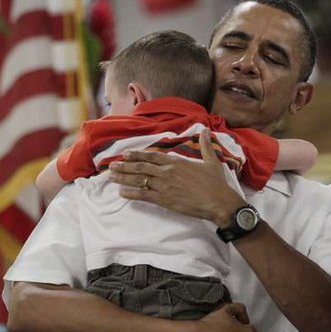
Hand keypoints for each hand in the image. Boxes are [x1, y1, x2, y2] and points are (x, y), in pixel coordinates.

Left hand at [109, 129, 244, 226]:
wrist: (218, 201)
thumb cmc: (216, 183)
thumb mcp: (211, 161)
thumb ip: (205, 146)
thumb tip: (206, 130)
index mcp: (176, 162)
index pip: (152, 156)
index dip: (137, 155)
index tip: (126, 154)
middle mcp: (167, 171)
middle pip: (141, 167)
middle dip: (125, 166)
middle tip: (112, 166)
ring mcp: (164, 185)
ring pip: (139, 179)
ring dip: (124, 178)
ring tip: (111, 177)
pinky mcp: (164, 199)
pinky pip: (143, 195)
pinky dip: (131, 193)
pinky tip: (122, 193)